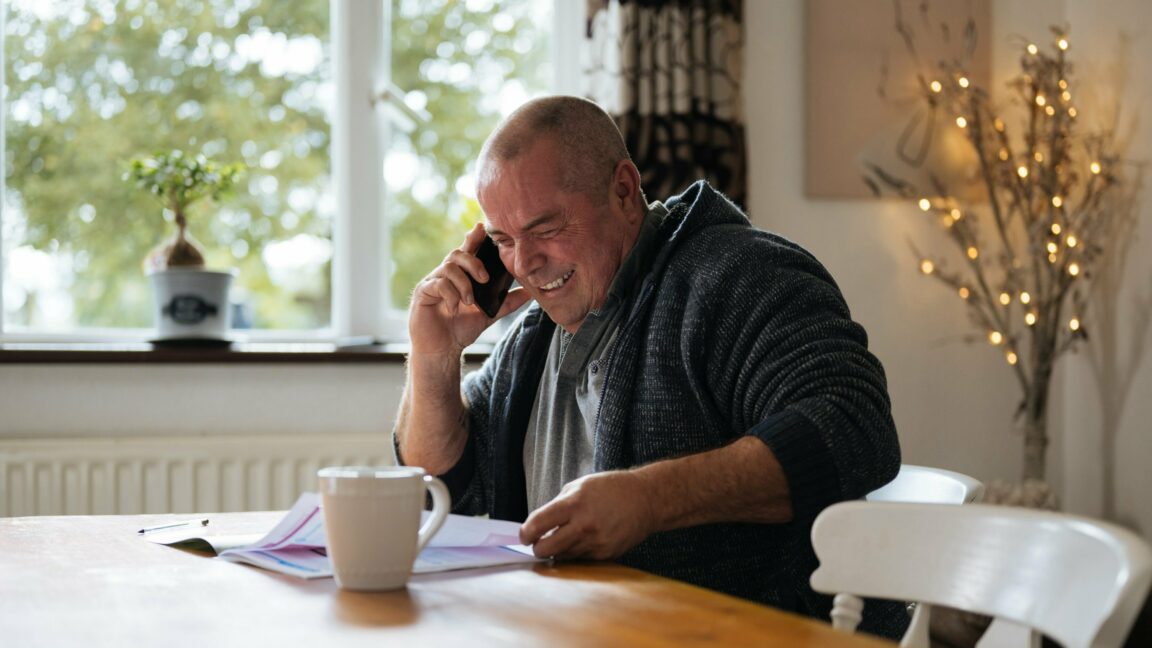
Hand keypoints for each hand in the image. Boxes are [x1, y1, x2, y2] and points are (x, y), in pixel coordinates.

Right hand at [408, 222, 530, 354]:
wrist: (443, 350)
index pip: (467, 250)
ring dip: (464, 284)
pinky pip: (437, 284)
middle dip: (474, 262)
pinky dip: (450, 295)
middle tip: (485, 279)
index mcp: (460, 276)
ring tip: (470, 302)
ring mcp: (432, 282)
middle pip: (457, 254)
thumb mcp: (489, 314)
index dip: (473, 237)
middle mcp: (444, 275)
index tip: (482, 227)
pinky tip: (455, 309)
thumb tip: (529, 292)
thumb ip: (506, 302)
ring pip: (449, 268)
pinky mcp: (422, 293)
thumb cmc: (461, 329)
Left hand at [519, 471, 657, 560]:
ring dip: (557, 550)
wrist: (646, 500)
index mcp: (574, 504)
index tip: (524, 536)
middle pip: (546, 549)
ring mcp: (595, 543)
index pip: (538, 524)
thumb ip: (558, 504)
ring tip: (563, 537)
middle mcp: (584, 525)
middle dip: (537, 548)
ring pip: (562, 556)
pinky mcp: (605, 554)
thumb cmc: (611, 489)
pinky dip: (575, 552)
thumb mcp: (580, 485)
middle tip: (538, 542)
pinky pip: (580, 559)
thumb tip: (539, 524)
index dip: (526, 533)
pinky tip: (582, 539)